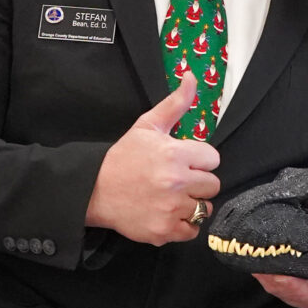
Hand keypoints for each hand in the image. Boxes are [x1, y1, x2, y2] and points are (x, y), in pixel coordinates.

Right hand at [86, 75, 220, 245]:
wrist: (94, 190)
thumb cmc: (123, 157)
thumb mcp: (147, 126)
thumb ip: (175, 103)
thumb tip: (191, 76)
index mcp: (175, 154)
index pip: (213, 159)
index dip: (199, 159)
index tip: (184, 161)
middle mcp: (176, 182)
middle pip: (213, 185)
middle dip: (198, 181)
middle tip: (177, 180)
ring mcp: (171, 209)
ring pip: (204, 208)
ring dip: (192, 203)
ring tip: (172, 197)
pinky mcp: (164, 231)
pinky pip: (192, 231)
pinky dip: (183, 224)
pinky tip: (168, 213)